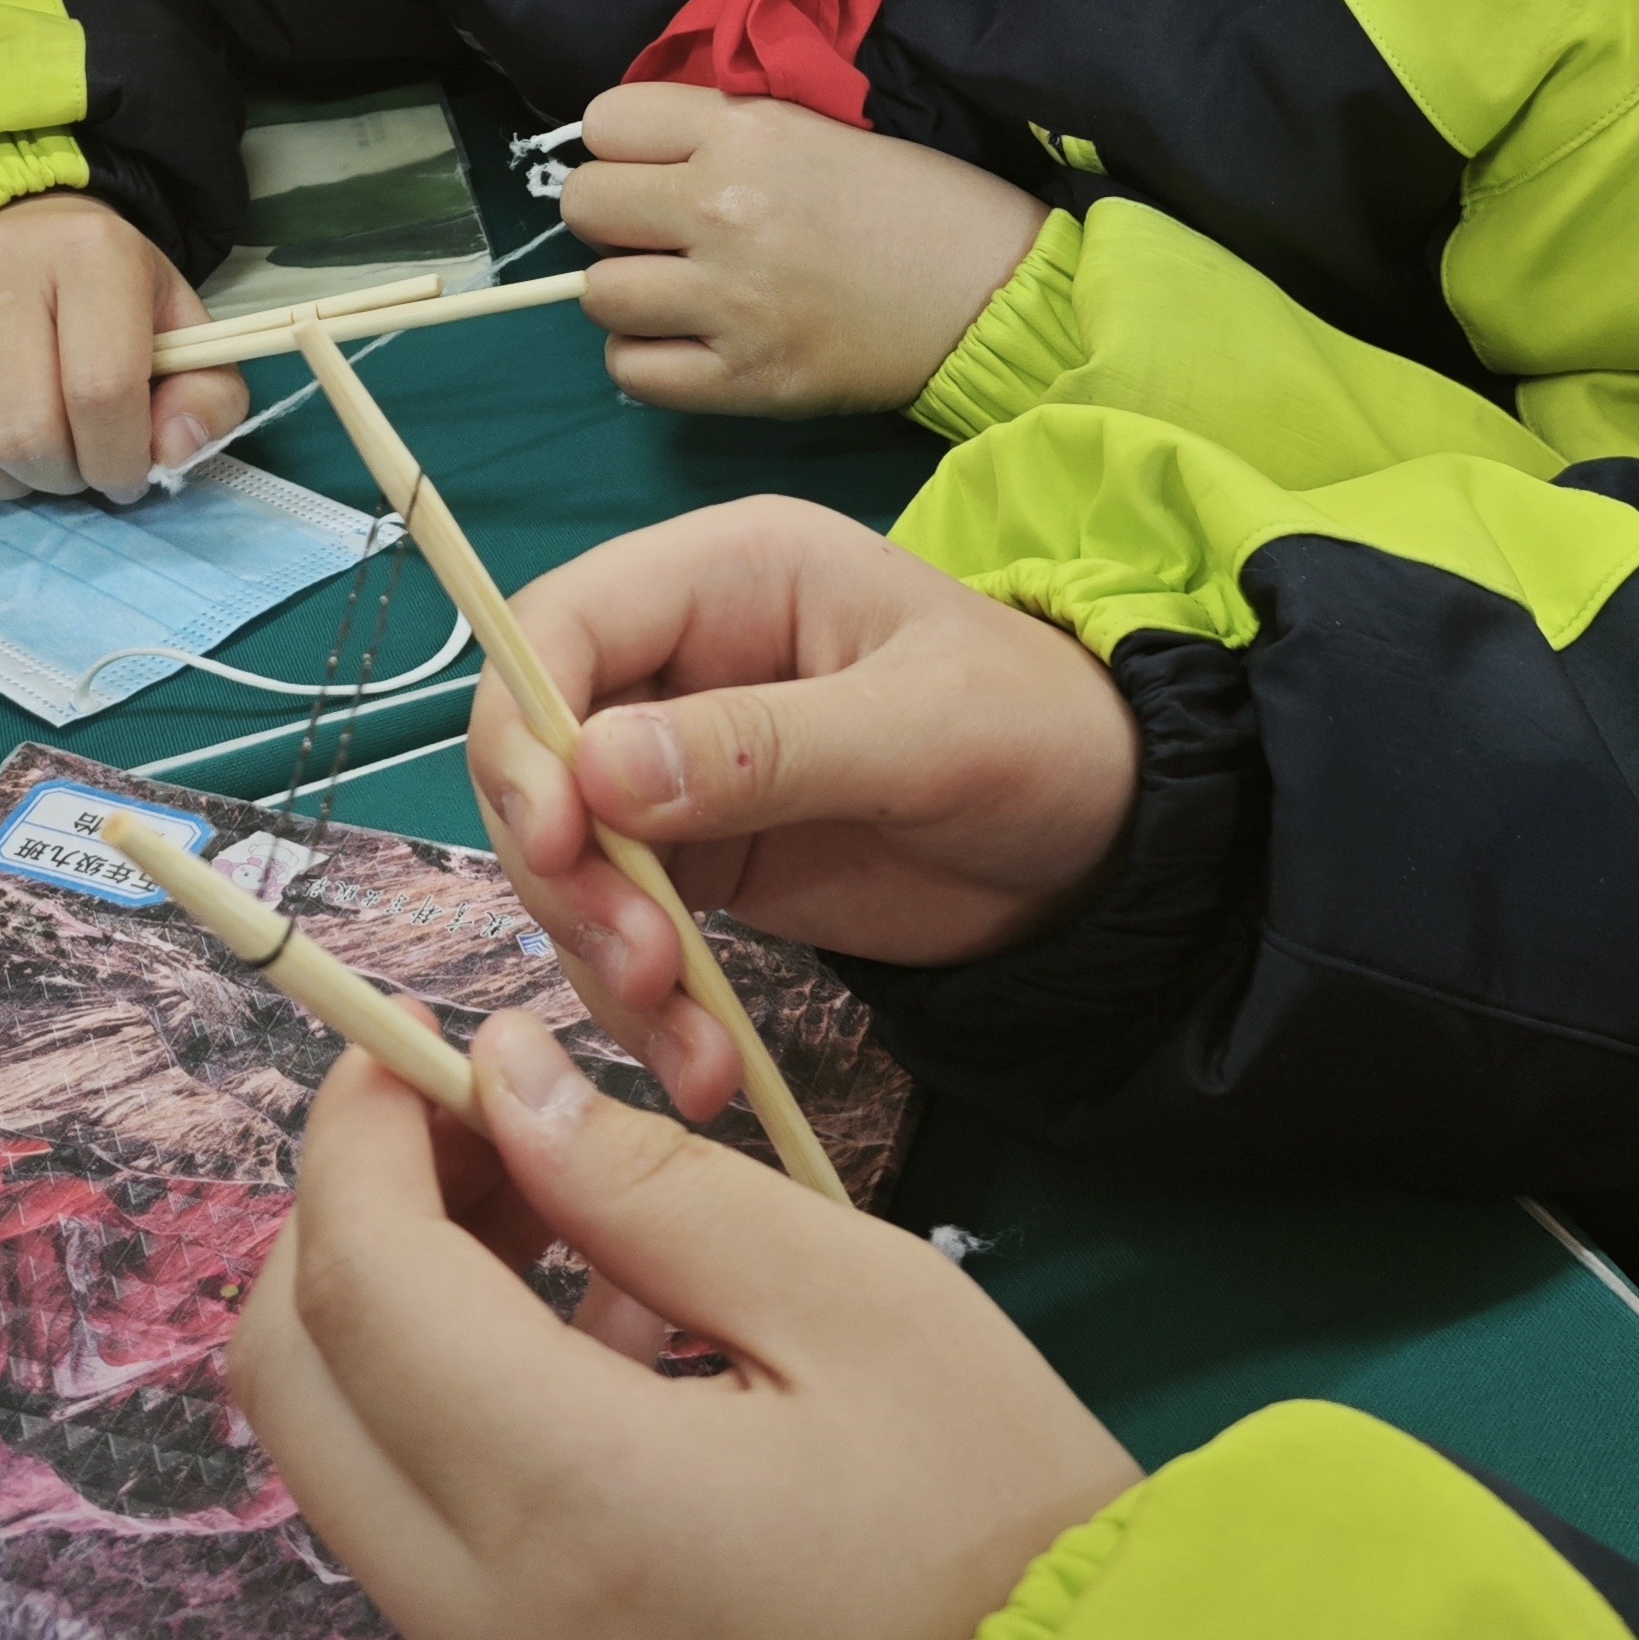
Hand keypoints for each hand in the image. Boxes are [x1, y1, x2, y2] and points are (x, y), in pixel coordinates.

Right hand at [0, 189, 247, 499]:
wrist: (26, 236)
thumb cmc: (111, 302)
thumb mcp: (184, 338)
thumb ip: (207, 399)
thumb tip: (171, 454)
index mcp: (90, 252)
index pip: (100, 391)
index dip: (120, 459)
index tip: (127, 469)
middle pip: (20, 432)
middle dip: (60, 477)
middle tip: (75, 461)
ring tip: (26, 453)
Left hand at [233, 1012, 1137, 1639]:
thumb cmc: (991, 1514)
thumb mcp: (854, 1302)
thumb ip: (656, 1185)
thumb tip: (504, 1076)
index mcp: (573, 1504)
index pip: (366, 1282)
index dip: (363, 1131)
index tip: (416, 1040)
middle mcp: (483, 1614)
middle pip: (294, 1374)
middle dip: (351, 1210)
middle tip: (475, 1114)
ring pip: (340, 1448)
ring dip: (398, 1300)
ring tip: (557, 1200)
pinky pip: (413, 1522)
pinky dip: (449, 1398)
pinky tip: (601, 1327)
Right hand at [478, 498, 1135, 1119]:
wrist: (1111, 851)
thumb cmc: (1042, 735)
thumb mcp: (923, 729)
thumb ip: (765, 746)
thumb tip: (597, 768)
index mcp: (728, 574)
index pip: (558, 626)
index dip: (527, 733)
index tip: (559, 841)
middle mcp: (680, 662)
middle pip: (538, 756)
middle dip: (565, 872)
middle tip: (641, 967)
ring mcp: (681, 767)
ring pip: (568, 860)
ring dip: (601, 960)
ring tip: (690, 1044)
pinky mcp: (702, 863)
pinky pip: (622, 930)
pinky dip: (642, 1006)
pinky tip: (703, 1065)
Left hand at [561, 84, 1049, 416]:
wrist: (993, 292)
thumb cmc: (916, 203)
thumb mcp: (816, 128)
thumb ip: (725, 132)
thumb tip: (637, 151)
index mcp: (746, 132)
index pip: (605, 124)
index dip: (622, 147)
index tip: (653, 168)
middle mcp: (723, 208)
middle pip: (586, 206)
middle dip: (614, 218)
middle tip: (660, 234)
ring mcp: (729, 300)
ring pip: (598, 294)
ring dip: (629, 294)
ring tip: (677, 293)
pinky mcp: (745, 380)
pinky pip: (633, 370)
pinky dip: (648, 359)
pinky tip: (688, 345)